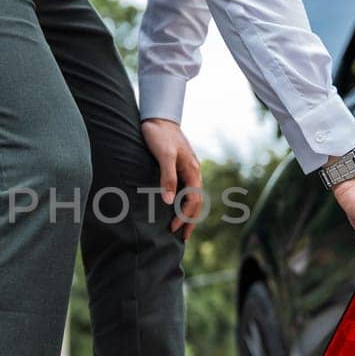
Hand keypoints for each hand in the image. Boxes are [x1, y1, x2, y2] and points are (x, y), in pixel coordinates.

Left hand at [141, 117, 202, 241]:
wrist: (158, 116)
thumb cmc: (160, 134)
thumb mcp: (164, 154)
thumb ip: (167, 177)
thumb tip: (169, 201)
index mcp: (192, 171)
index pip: (192, 201)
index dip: (183, 217)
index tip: (172, 229)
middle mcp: (193, 172)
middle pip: (196, 202)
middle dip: (190, 221)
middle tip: (183, 238)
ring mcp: (187, 170)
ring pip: (192, 197)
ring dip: (188, 213)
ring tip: (182, 227)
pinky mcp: (179, 167)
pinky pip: (185, 189)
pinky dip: (183, 202)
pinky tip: (175, 207)